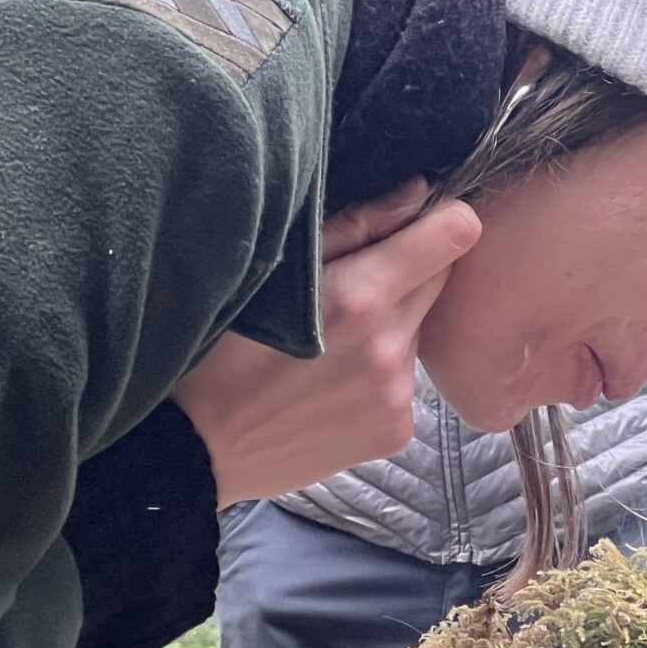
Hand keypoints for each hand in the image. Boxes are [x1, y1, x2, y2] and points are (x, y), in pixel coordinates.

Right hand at [178, 177, 480, 505]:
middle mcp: (391, 349)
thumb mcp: (271, 272)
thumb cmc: (214, 353)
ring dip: (391, 326)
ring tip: (330, 343)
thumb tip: (418, 193)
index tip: (421, 222)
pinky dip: (380, 374)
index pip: (454, 235)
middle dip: (409, 272)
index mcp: (361, 298)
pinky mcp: (395, 432)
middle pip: (439, 282)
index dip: (442, 220)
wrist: (191, 454)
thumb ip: (355, 228)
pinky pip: (405, 383)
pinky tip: (331, 384)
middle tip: (351, 286)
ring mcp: (397, 396)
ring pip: (418, 333)